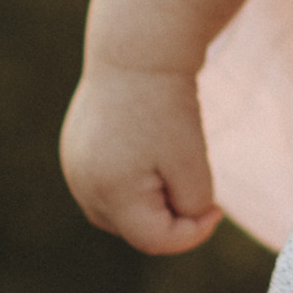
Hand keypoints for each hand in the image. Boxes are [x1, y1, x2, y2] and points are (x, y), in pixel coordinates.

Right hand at [58, 59, 221, 256]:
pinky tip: (149, 152)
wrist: (136, 51)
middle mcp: (83, 186)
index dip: (192, 234)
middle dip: (169, 217)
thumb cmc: (168, 105)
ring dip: (150, 204)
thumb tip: (182, 222)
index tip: (218, 209)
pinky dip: (133, 185)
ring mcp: (74, 170)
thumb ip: (190, 207)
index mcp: (109, 192)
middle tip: (193, 178)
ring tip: (169, 161)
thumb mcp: (192, 163)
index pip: (155, 241)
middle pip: (135, 231)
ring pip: (120, 213)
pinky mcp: (75, 154)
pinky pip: (107, 188)